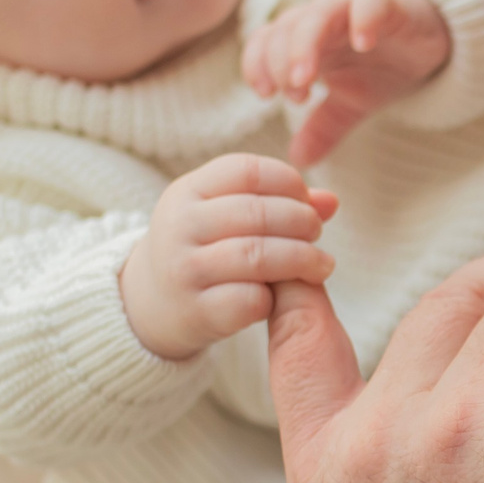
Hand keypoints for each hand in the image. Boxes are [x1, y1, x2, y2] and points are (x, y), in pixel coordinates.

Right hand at [120, 153, 339, 360]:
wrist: (152, 303)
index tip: (306, 200)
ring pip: (257, 256)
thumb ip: (278, 201)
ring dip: (302, 259)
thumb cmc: (205, 249)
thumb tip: (331, 201)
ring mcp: (184, 270)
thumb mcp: (226, 214)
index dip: (288, 182)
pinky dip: (274, 297)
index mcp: (187, 191)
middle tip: (316, 233)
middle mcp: (180, 226)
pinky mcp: (196, 311)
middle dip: (301, 221)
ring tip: (321, 265)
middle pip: (257, 213)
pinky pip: (250, 300)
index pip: (246, 171)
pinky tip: (281, 296)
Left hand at [243, 0, 452, 167]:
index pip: (264, 43)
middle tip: (294, 96)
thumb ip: (323, 128)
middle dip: (281, 63)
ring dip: (305, 47)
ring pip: (316, 16)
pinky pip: (368, 3)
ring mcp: (350, 8)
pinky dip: (363, 20)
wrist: (425, 36)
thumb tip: (299, 161)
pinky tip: (364, 44)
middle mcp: (320, 20)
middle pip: (285, 30)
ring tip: (307, 79)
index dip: (257, 65)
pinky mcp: (386, 2)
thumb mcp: (350, 102)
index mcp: (304, 41)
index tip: (266, 95)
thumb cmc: (381, 64)